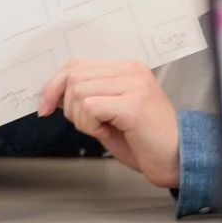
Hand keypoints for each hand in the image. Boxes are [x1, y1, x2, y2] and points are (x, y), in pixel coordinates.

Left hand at [39, 59, 180, 189]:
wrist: (175, 158)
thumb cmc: (144, 140)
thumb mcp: (111, 112)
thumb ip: (89, 97)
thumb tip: (53, 95)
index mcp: (126, 69)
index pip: (77, 65)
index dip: (54, 85)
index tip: (45, 107)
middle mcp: (131, 71)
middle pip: (74, 76)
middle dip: (67, 105)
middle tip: (84, 124)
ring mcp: (134, 85)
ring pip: (79, 91)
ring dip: (80, 118)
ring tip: (100, 129)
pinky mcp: (133, 104)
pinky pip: (90, 107)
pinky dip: (90, 124)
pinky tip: (107, 132)